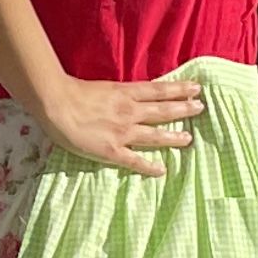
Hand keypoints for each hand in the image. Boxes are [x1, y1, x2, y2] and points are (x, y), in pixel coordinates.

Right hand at [35, 70, 204, 176]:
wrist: (56, 103)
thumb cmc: (73, 92)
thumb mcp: (102, 86)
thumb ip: (118, 93)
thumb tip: (129, 95)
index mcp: (125, 93)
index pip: (159, 90)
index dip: (179, 89)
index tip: (196, 89)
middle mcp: (129, 112)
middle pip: (162, 110)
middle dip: (184, 109)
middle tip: (201, 109)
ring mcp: (122, 132)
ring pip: (154, 135)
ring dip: (173, 137)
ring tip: (188, 139)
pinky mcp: (111, 150)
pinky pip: (134, 160)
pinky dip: (149, 166)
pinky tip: (162, 170)